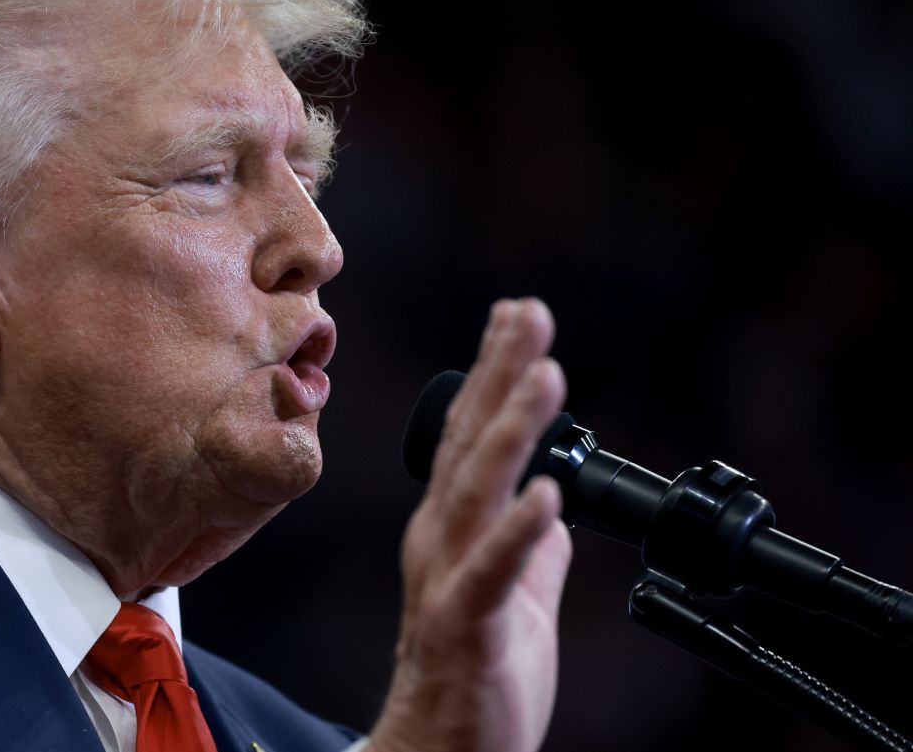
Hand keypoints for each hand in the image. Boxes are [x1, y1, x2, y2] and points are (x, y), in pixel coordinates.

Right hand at [368, 298, 571, 751]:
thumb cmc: (476, 678)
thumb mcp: (516, 597)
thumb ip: (530, 547)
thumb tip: (552, 504)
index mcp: (452, 529)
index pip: (473, 436)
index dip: (494, 374)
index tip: (517, 317)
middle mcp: (439, 540)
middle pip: (470, 444)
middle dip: (499, 374)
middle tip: (528, 314)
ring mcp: (447, 580)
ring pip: (476, 493)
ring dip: (510, 431)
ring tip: (543, 376)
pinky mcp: (464, 626)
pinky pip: (489, 574)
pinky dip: (515, 533)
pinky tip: (545, 496)